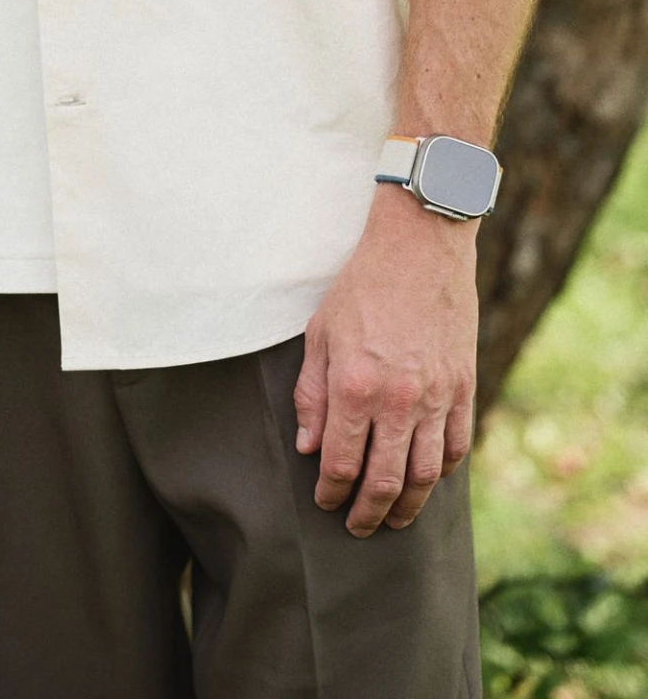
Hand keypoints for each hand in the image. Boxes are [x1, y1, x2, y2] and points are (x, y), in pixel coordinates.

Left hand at [294, 186, 476, 536]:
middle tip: (356, 527)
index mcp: (355, 386)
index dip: (330, 492)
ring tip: (392, 519)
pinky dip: (441, 473)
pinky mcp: (464, 389)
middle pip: (384, 482)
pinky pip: (456, 448)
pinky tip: (427, 481)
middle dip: (366, 512)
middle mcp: (398, 400)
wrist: (420, 247)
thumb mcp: (320, 333)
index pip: (341, 463)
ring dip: (407, 507)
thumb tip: (309, 448)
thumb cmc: (361, 286)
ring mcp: (437, 398)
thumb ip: (311, 394)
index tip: (324, 502)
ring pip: (425, 477)